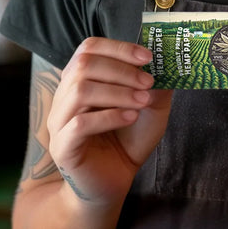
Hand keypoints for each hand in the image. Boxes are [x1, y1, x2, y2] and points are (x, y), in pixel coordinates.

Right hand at [46, 37, 172, 207]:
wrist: (115, 180)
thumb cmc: (128, 139)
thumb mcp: (150, 106)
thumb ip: (157, 83)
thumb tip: (168, 59)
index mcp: (81, 80)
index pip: (89, 48)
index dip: (118, 47)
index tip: (147, 57)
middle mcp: (65, 96)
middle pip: (84, 65)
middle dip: (121, 70)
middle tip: (148, 82)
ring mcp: (59, 121)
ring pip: (80, 91)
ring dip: (117, 92)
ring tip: (142, 101)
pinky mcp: (62, 146)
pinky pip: (79, 123)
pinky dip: (109, 116)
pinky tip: (130, 117)